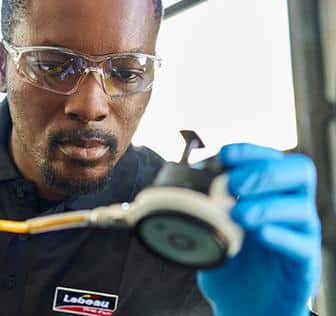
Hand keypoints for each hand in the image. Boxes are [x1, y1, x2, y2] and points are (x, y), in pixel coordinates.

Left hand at [197, 143, 320, 315]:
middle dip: (262, 172)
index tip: (224, 154)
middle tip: (231, 184)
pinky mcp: (304, 265)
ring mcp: (301, 235)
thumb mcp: (216, 227)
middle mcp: (291, 208)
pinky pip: (302, 245)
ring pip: (301, 207)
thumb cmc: (233, 261)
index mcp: (271, 193)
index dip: (251, 151)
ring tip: (238, 213)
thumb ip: (207, 205)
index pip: (273, 159)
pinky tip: (260, 234)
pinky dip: (280, 236)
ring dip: (267, 205)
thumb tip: (181, 179)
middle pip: (298, 173)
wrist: (246, 304)